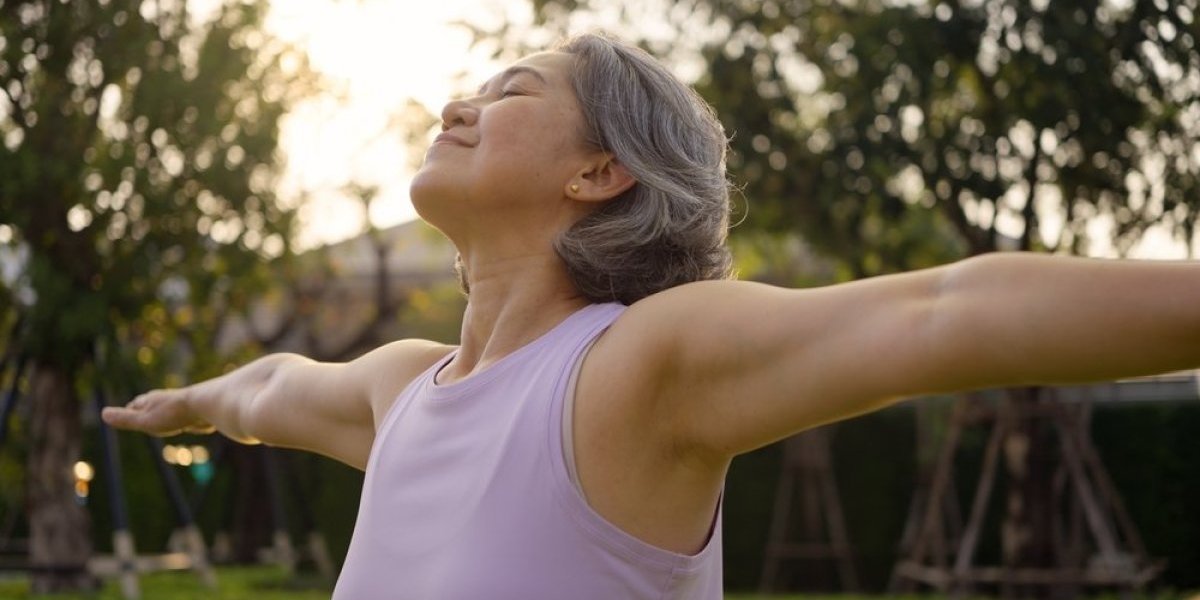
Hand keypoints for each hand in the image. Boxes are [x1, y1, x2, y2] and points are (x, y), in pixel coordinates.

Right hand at [101, 389, 215, 436]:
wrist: (207, 406)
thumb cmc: (173, 414)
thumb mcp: (145, 420)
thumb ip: (126, 419)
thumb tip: (103, 414)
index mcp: (151, 401)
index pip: (135, 406)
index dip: (129, 411)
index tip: (122, 412)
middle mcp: (165, 401)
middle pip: (151, 405)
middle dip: (144, 409)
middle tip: (137, 411)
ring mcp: (180, 406)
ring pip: (168, 410)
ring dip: (163, 414)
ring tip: (160, 418)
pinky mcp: (195, 412)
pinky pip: (185, 416)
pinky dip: (181, 419)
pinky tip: (186, 422)